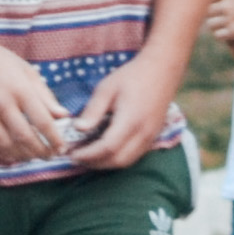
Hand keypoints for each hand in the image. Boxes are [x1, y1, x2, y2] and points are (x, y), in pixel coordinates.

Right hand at [0, 37, 72, 165]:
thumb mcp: (26, 71)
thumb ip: (45, 96)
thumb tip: (64, 116)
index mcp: (20, 89)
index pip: (43, 121)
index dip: (55, 139)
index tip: (62, 148)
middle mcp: (1, 103)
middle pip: (25, 137)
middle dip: (41, 152)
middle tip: (49, 157)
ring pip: (6, 145)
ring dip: (22, 156)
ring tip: (32, 157)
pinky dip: (0, 155)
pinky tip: (10, 156)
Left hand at [60, 56, 174, 171]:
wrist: (162, 70)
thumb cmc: (132, 76)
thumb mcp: (107, 88)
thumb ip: (93, 110)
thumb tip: (78, 129)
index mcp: (131, 119)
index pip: (108, 147)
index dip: (88, 154)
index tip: (72, 153)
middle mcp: (143, 133)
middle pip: (117, 160)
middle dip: (95, 163)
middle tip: (76, 157)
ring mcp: (151, 137)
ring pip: (127, 162)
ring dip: (106, 164)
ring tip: (88, 157)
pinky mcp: (153, 137)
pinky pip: (134, 156)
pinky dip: (117, 159)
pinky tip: (105, 152)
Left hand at [202, 0, 233, 47]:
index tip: (220, 0)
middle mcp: (226, 4)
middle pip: (207, 9)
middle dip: (212, 11)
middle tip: (219, 13)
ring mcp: (230, 19)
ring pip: (210, 23)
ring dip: (215, 23)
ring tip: (222, 23)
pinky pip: (218, 35)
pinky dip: (220, 34)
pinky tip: (226, 32)